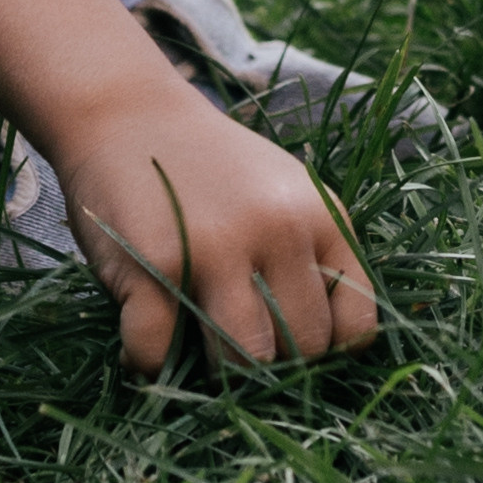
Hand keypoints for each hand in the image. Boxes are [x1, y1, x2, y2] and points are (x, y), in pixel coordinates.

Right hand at [56, 89, 378, 374]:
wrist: (126, 112)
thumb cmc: (212, 169)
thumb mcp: (284, 195)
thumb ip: (311, 258)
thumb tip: (329, 356)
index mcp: (321, 216)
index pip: (356, 324)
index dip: (326, 350)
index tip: (291, 346)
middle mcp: (278, 230)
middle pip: (300, 350)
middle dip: (270, 363)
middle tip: (234, 342)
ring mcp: (214, 248)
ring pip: (242, 360)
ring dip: (215, 370)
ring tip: (193, 341)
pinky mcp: (151, 264)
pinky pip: (158, 352)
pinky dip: (147, 359)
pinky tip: (144, 331)